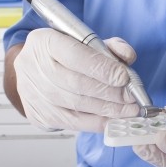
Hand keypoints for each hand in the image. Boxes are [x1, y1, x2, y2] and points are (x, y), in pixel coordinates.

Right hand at [14, 28, 138, 131]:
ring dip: (109, 110)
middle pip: (78, 84)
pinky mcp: (42, 116)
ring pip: (78, 105)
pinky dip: (98, 123)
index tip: (124, 78)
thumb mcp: (86, 42)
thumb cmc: (63, 55)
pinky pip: (75, 123)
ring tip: (129, 110)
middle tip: (132, 98)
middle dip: (110, 93)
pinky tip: (115, 119)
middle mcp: (36, 68)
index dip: (103, 69)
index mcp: (46, 42)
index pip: (76, 56)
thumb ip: (109, 47)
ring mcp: (36, 94)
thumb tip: (128, 56)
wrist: (33, 72)